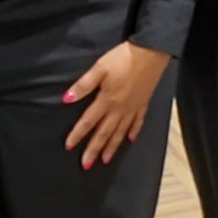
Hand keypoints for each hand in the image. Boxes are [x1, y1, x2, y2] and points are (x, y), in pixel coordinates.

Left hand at [63, 42, 171, 167]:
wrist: (151, 52)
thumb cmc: (122, 58)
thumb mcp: (99, 68)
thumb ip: (83, 85)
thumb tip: (66, 99)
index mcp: (106, 100)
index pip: (88, 121)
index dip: (78, 134)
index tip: (69, 147)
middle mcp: (119, 108)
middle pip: (104, 132)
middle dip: (94, 149)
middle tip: (86, 165)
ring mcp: (133, 107)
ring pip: (120, 132)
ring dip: (112, 146)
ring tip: (105, 160)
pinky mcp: (143, 103)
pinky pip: (138, 122)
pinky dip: (133, 131)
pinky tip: (130, 139)